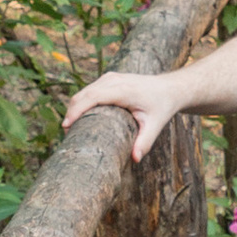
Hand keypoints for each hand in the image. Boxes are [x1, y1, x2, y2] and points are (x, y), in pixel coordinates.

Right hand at [63, 66, 187, 159]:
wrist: (170, 88)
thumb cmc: (162, 106)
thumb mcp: (155, 125)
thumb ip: (145, 142)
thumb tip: (135, 159)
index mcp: (123, 90)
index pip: (92, 97)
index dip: (77, 110)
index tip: (66, 126)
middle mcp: (114, 80)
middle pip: (84, 94)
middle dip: (72, 112)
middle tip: (66, 134)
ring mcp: (110, 77)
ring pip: (85, 91)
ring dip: (75, 107)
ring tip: (71, 128)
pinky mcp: (109, 79)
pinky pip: (90, 90)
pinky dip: (82, 102)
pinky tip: (80, 118)